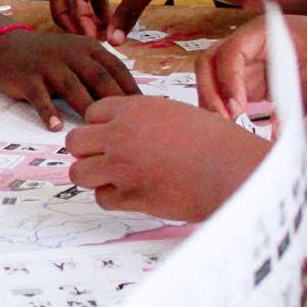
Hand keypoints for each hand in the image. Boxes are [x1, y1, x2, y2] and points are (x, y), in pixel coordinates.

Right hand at [0, 26, 138, 130]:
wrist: (9, 47)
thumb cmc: (52, 59)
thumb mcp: (78, 57)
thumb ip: (100, 74)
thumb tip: (131, 103)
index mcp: (89, 47)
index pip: (116, 68)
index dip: (131, 89)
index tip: (145, 112)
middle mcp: (71, 53)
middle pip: (98, 77)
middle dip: (114, 100)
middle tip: (127, 125)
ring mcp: (49, 64)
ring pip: (72, 87)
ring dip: (85, 107)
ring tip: (96, 129)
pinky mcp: (28, 77)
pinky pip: (40, 97)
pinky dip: (48, 112)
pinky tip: (56, 128)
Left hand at [66, 97, 263, 220]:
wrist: (231, 169)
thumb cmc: (215, 142)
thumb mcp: (177, 113)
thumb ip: (147, 120)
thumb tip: (133, 131)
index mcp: (135, 108)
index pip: (92, 113)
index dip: (101, 127)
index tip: (111, 137)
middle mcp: (121, 135)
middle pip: (75, 142)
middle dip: (87, 152)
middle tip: (106, 159)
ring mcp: (121, 166)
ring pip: (79, 173)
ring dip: (94, 177)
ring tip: (116, 178)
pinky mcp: (130, 195)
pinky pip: (103, 198)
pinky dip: (114, 198)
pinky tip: (135, 193)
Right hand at [196, 13, 306, 120]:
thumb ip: (295, 102)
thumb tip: (276, 133)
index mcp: (262, 32)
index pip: (232, 52)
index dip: (229, 80)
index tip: (238, 108)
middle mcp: (246, 43)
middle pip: (209, 62)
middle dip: (210, 92)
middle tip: (225, 121)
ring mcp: (244, 61)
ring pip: (211, 77)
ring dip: (212, 102)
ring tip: (227, 127)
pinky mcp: (247, 78)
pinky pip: (224, 91)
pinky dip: (222, 108)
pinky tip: (233, 126)